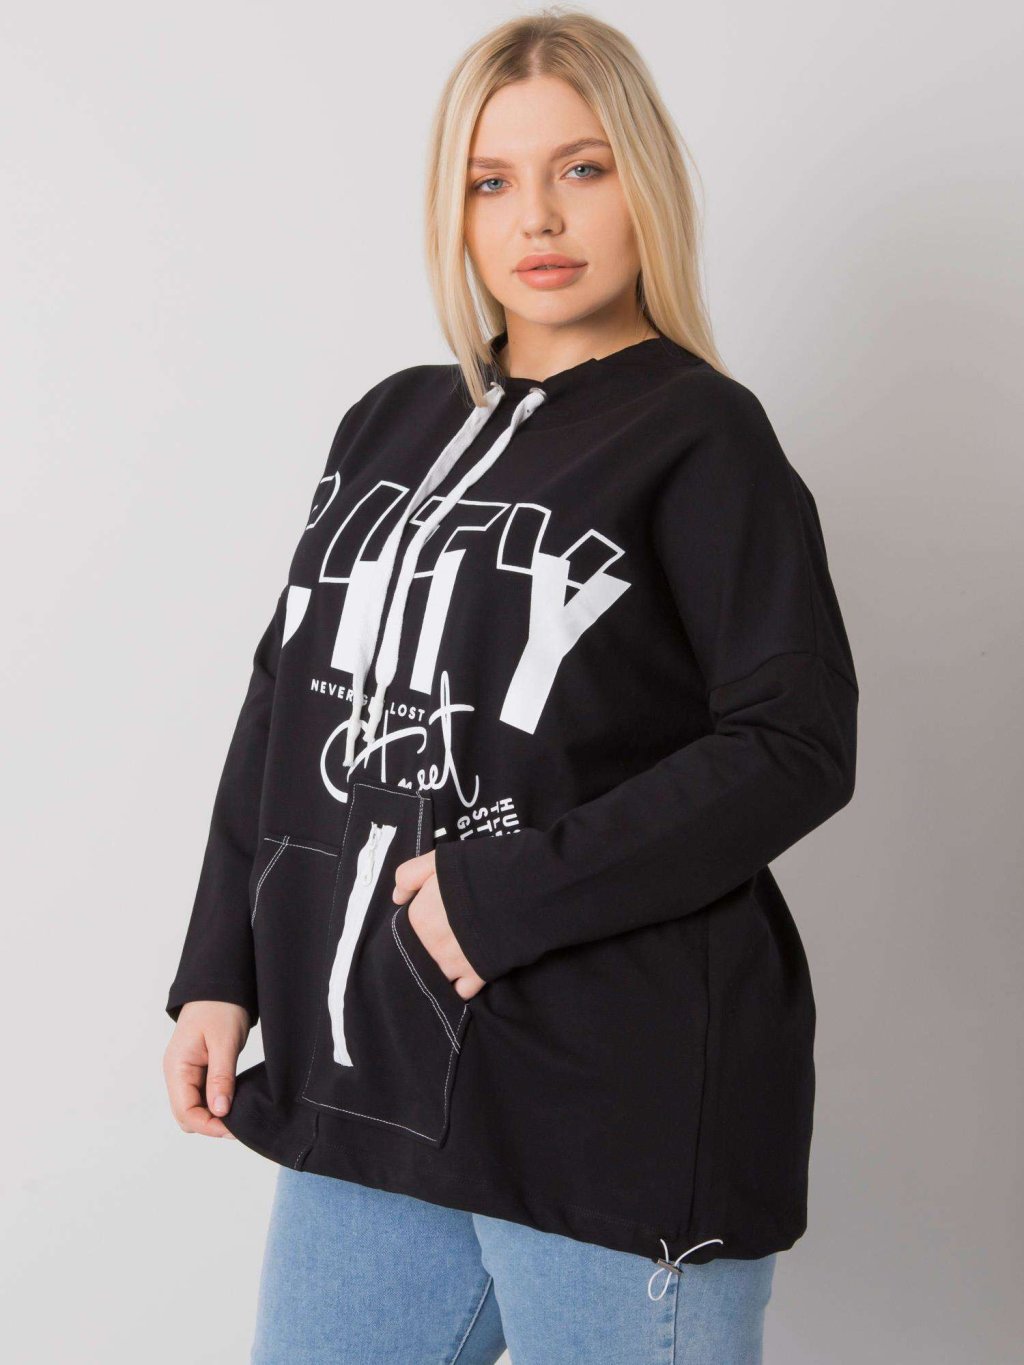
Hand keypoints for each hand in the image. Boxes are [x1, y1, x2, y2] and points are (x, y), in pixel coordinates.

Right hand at [163, 1000, 250, 1137]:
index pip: (185, 1112)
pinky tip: (234, 1102)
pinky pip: (202, 1095)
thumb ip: (220, 1078)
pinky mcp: (198, 1069)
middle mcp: (177, 1073)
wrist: (221, 984)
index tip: (233, 1129)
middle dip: (210, 1124)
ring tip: (240, 1115)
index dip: (208, 1125)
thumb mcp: (224, 1042)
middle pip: (187, 1115)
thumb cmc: (220, 1007)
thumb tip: (219, 1112)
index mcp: (177, 1067)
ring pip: (194, 1107)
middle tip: (240, 1125)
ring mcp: (186, 1072)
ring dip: (213, 1115)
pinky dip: (216, 1103)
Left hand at [392, 850, 486, 1000]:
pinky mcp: (477, 975)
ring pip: (438, 975)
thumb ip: (408, 876)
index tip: (434, 916)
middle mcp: (431, 946)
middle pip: (421, 955)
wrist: (517, 888)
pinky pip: (461, 992)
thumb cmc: (476, 871)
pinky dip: (461, 986)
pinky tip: (467, 972)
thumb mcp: (435, 861)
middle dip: (431, 947)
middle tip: (448, 933)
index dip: (420, 923)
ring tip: (458, 952)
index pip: (406, 930)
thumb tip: (397, 898)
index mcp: (418, 919)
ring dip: (444, 967)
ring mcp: (453, 964)